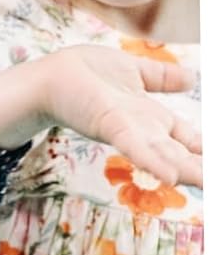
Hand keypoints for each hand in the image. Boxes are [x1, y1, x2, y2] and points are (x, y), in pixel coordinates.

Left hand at [38, 46, 201, 186]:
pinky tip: (172, 177)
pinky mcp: (110, 124)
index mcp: (149, 116)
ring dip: (186, 169)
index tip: (214, 163)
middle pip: (177, 151)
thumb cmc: (85, 73)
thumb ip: (161, 77)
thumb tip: (192, 79)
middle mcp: (141, 128)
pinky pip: (136, 145)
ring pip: (162, 153)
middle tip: (214, 183)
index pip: (184, 136)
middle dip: (200, 166)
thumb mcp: (134, 71)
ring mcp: (127, 129)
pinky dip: (153, 160)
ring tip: (206, 183)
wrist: (50, 76)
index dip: (202, 148)